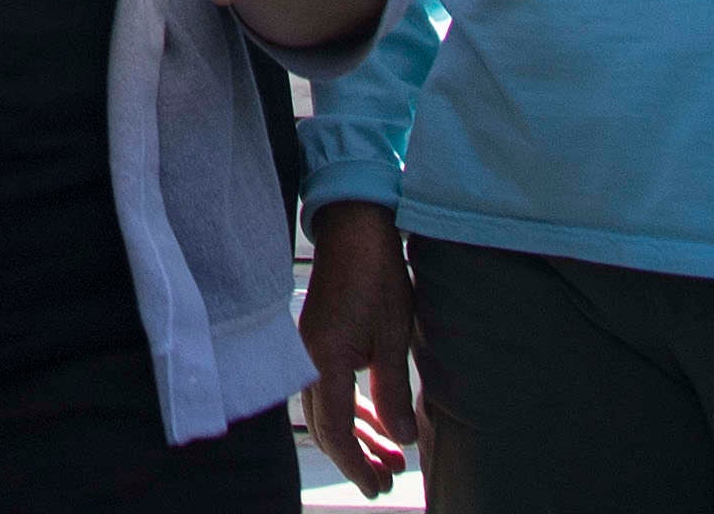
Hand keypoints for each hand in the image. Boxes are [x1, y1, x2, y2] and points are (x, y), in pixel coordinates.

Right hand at [300, 202, 420, 497]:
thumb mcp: (393, 336)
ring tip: (391, 458)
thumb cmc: (376, 275)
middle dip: (357, 459)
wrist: (354, 227)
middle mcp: (309, 361)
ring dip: (358, 437)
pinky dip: (353, 410)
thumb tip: (403, 440)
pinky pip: (331, 389)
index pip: (335, 431)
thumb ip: (393, 391)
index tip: (378, 486)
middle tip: (388, 480)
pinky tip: (376, 422)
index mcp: (325, 362)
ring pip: (328, 410)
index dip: (356, 466)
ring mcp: (310, 351)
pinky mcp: (319, 341)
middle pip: (327, 427)